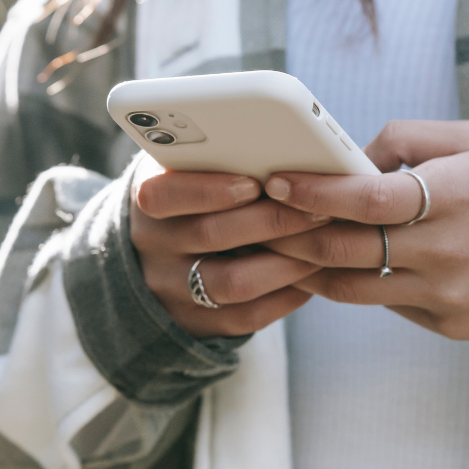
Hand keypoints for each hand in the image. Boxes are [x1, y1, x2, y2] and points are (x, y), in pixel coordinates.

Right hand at [129, 157, 328, 337]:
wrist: (155, 257)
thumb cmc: (192, 197)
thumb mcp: (184, 171)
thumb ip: (215, 159)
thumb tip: (279, 145)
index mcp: (146, 198)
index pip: (164, 194)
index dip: (210, 190)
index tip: (255, 183)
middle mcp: (152, 246)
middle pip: (210, 236)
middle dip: (272, 221)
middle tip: (318, 210)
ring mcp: (170, 289)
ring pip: (233, 283)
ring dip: (286, 263)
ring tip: (322, 246)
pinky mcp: (194, 323)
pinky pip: (246, 317)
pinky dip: (285, 296)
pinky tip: (310, 278)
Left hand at [261, 121, 468, 339]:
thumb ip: (407, 139)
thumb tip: (349, 158)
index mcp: (455, 194)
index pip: (366, 198)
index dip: (314, 191)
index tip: (276, 181)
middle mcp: (448, 250)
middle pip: (346, 249)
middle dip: (292, 234)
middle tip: (260, 219)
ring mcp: (447, 294)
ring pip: (352, 288)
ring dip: (311, 268)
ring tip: (283, 246)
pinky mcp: (449, 324)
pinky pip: (386, 304)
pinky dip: (357, 284)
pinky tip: (337, 265)